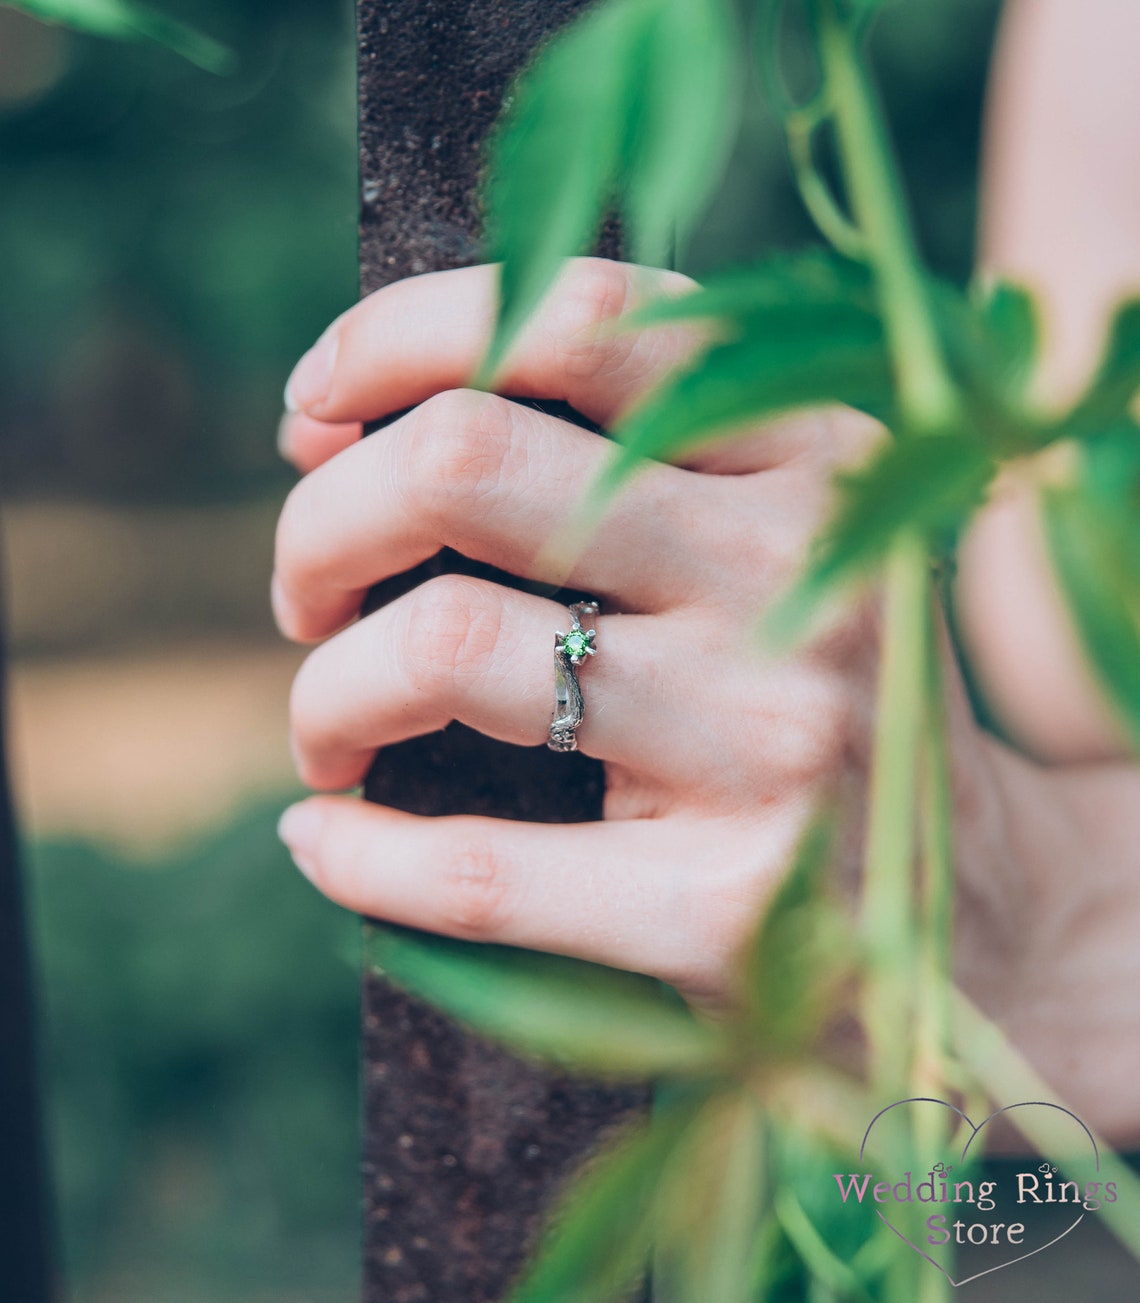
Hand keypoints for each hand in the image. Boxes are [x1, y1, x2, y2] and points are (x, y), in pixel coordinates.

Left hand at [271, 257, 1014, 1011]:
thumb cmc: (805, 699)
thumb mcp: (763, 540)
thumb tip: (328, 428)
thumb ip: (600, 453)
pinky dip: (353, 850)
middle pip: (461, 461)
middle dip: (321, 524)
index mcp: (807, 449)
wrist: (968, 908)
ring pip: (440, 648)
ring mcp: (769, 739)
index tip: (309, 415)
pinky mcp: (727, 905)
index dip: (395, 342)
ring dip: (324, 694)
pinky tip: (328, 839)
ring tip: (329, 735)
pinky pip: (468, 869)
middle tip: (308, 594)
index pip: (571, 316)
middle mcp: (797, 569)